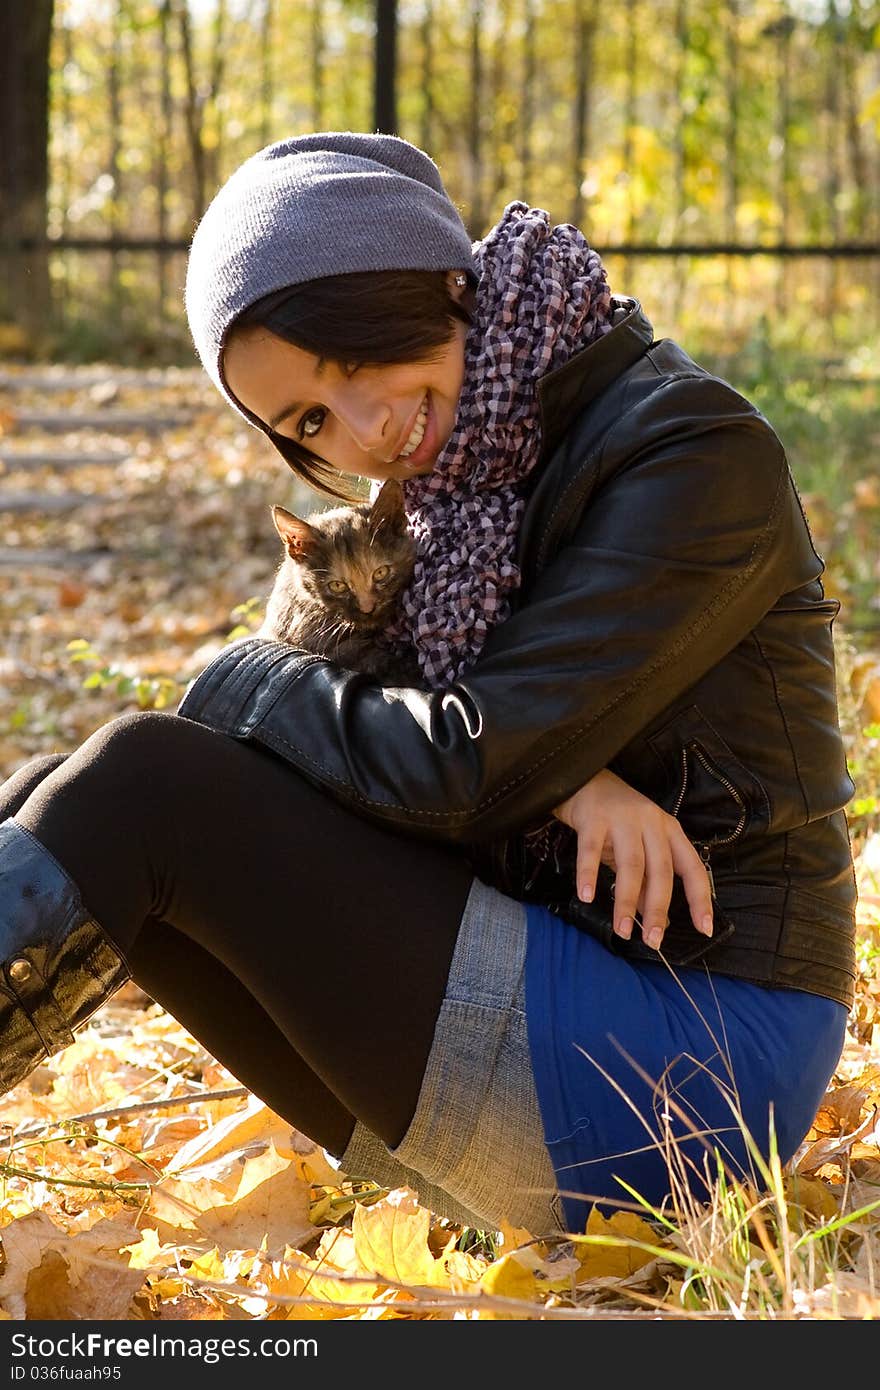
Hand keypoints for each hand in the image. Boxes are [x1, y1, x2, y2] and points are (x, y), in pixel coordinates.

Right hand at [553, 768, 713, 950]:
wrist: (583, 780)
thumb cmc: (615, 821)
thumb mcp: (637, 850)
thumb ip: (647, 884)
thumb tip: (659, 923)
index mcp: (670, 831)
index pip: (693, 868)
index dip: (701, 899)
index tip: (704, 929)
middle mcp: (652, 823)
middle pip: (661, 871)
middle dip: (658, 909)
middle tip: (653, 941)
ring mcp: (623, 819)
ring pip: (631, 865)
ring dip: (625, 901)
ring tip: (621, 930)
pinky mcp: (594, 818)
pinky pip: (591, 851)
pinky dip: (589, 875)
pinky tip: (587, 896)